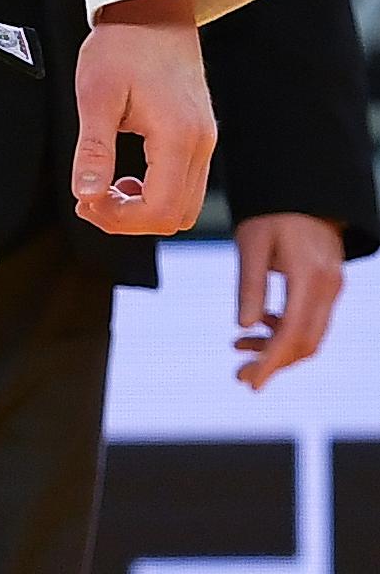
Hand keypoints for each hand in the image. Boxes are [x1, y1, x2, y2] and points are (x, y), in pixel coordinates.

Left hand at [73, 0, 215, 234]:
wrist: (152, 8)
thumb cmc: (123, 44)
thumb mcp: (95, 95)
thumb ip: (92, 150)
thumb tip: (85, 195)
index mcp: (178, 136)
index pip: (160, 210)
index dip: (119, 219)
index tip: (85, 202)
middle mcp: (201, 143)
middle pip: (178, 216)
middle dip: (131, 220)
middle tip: (91, 200)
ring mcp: (206, 139)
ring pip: (186, 205)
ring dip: (146, 209)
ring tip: (107, 188)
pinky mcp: (201, 133)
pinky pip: (187, 183)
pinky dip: (158, 193)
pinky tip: (128, 175)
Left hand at [233, 213, 344, 389]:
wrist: (304, 190)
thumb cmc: (271, 212)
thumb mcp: (251, 242)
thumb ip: (249, 284)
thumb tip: (242, 326)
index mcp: (309, 276)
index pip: (293, 333)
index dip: (272, 362)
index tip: (250, 382)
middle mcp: (328, 287)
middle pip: (306, 343)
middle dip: (274, 364)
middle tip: (240, 376)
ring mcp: (333, 288)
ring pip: (311, 336)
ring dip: (277, 349)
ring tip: (239, 347)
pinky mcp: (329, 287)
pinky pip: (312, 321)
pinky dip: (286, 332)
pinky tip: (258, 327)